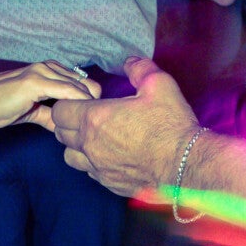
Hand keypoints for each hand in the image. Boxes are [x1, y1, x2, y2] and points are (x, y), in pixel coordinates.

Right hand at [0, 63, 97, 129]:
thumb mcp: (30, 111)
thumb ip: (49, 116)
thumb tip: (63, 128)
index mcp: (48, 71)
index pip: (82, 83)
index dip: (89, 103)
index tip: (90, 122)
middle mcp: (48, 67)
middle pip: (88, 84)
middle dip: (92, 106)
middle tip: (89, 127)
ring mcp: (42, 72)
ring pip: (80, 87)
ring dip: (86, 108)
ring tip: (84, 128)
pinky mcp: (35, 81)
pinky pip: (67, 92)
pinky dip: (75, 106)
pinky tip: (74, 121)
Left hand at [43, 57, 194, 195]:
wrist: (185, 165)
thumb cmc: (171, 125)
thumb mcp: (159, 85)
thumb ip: (139, 69)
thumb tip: (130, 62)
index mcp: (95, 119)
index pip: (60, 111)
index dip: (69, 103)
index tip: (85, 101)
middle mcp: (91, 145)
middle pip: (61, 134)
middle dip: (69, 123)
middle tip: (89, 117)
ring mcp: (98, 167)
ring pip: (70, 157)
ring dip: (77, 146)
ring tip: (95, 138)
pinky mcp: (110, 184)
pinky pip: (90, 173)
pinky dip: (93, 163)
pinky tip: (110, 155)